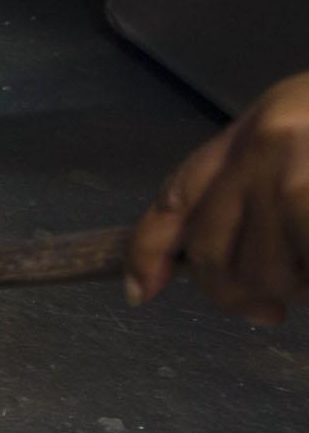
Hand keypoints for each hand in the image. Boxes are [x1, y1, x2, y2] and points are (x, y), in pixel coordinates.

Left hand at [128, 72, 308, 327]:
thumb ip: (264, 184)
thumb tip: (220, 262)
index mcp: (261, 123)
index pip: (178, 194)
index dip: (150, 251)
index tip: (141, 292)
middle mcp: (266, 144)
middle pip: (212, 253)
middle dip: (238, 293)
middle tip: (272, 309)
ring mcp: (295, 175)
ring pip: (263, 274)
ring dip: (299, 290)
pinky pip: (305, 275)